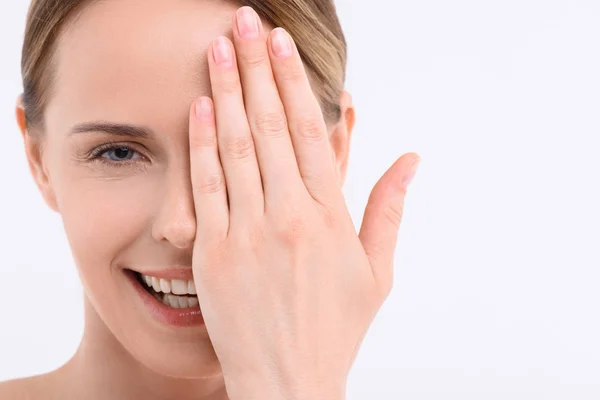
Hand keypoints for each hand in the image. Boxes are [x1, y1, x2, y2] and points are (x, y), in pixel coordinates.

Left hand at [188, 6, 419, 399]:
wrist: (287, 379)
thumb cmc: (335, 327)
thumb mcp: (376, 271)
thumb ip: (389, 209)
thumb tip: (411, 158)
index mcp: (330, 218)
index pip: (310, 134)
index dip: (293, 84)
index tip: (281, 46)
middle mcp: (288, 218)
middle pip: (269, 128)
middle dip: (256, 69)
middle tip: (245, 24)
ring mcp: (247, 233)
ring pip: (236, 149)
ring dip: (226, 93)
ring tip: (218, 49)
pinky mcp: (214, 252)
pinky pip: (208, 188)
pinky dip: (202, 145)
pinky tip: (199, 108)